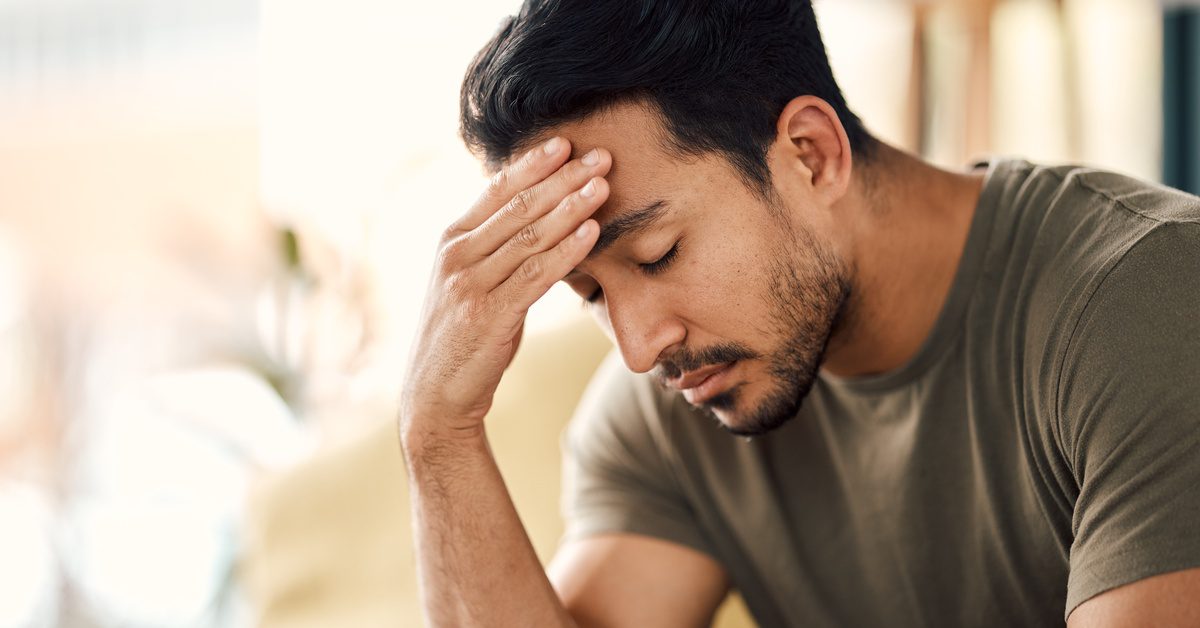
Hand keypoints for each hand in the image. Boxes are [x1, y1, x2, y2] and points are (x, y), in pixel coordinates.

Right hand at [399, 137, 610, 445]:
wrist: (436, 393)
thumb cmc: (463, 335)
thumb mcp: (471, 282)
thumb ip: (495, 249)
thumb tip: (537, 217)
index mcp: (452, 240)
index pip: (497, 190)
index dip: (533, 164)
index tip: (566, 142)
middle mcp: (457, 255)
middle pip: (519, 206)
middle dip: (563, 177)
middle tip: (600, 156)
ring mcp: (470, 284)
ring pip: (530, 236)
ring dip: (571, 207)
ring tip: (603, 185)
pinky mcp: (488, 314)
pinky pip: (535, 275)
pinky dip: (566, 251)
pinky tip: (591, 232)